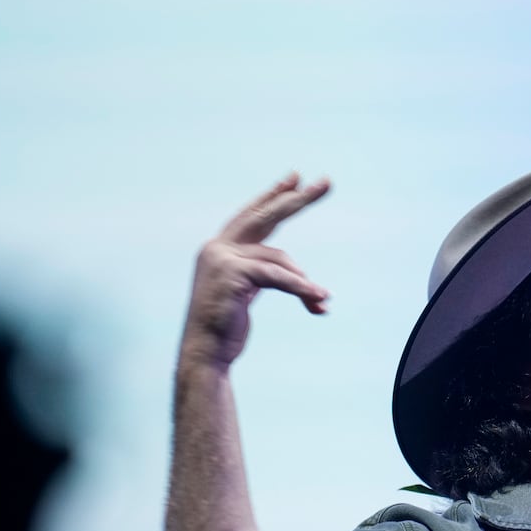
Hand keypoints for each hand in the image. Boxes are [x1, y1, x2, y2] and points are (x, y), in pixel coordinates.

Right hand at [181, 173, 331, 368]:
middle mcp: (217, 247)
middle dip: (296, 199)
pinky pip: (278, 277)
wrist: (205, 352)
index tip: (295, 178)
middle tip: (326, 182)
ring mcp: (221, 258)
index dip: (273, 197)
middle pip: (264, 216)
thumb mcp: (248, 294)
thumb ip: (264, 275)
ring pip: (279, 259)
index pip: (252, 216)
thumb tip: (307, 282)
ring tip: (323, 299)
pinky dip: (301, 289)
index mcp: (220, 249)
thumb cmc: (226, 327)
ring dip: (303, 282)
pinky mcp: (232, 274)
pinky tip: (319, 300)